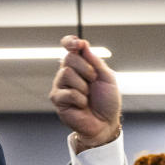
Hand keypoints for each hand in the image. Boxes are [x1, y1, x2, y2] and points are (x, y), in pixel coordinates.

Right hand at [50, 35, 121, 150]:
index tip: (77, 43)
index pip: (69, 47)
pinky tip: (82, 105)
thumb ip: (95, 61)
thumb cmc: (107, 101)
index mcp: (80, 64)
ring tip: (88, 96)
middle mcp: (67, 73)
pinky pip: (68, 92)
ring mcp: (60, 85)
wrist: (106, 123)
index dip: (70, 42)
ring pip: (67, 73)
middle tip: (94, 81)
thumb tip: (82, 44)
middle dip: (86, 69)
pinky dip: (80, 99)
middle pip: (68, 58)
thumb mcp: (107, 77)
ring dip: (84, 86)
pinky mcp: (57, 99)